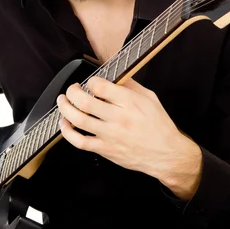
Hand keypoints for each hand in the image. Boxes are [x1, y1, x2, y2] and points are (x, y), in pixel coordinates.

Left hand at [57, 76, 201, 195]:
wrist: (166, 154)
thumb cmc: (159, 126)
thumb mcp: (150, 98)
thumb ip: (131, 85)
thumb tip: (114, 74)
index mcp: (130, 102)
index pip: (100, 86)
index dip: (90, 81)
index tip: (90, 82)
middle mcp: (118, 118)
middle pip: (85, 102)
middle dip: (72, 92)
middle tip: (72, 89)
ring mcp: (110, 135)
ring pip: (79, 120)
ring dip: (65, 108)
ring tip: (63, 101)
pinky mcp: (105, 149)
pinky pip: (80, 142)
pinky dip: (67, 132)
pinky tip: (64, 124)